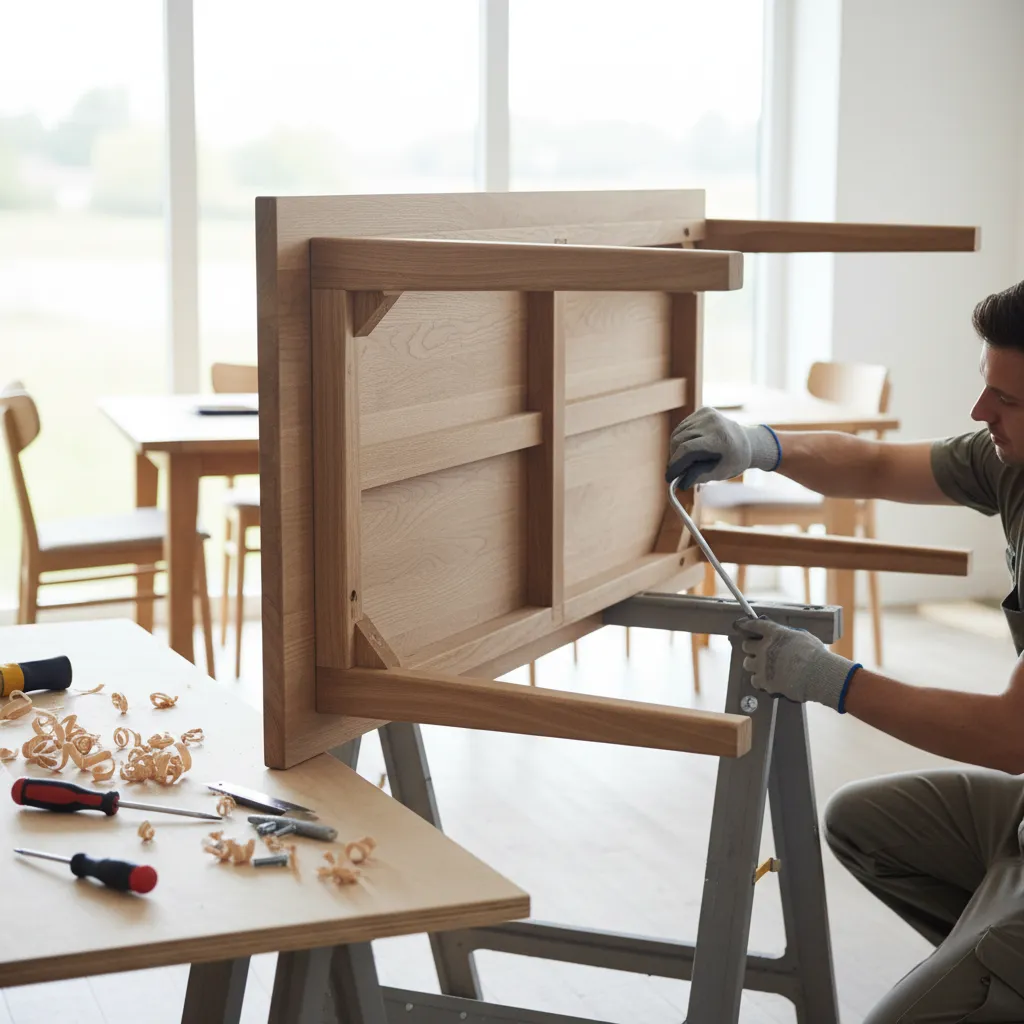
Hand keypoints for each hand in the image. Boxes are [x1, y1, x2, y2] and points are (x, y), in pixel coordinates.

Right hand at [666, 407, 780, 488]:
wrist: (747, 441)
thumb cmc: (734, 460)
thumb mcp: (720, 472)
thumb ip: (698, 476)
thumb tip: (679, 483)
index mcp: (720, 438)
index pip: (687, 449)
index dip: (675, 464)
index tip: (669, 477)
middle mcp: (713, 422)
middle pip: (679, 441)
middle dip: (674, 458)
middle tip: (676, 472)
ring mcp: (707, 414)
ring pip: (677, 434)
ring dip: (675, 450)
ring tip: (683, 462)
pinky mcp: (703, 410)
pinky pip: (682, 427)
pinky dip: (680, 440)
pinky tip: (687, 448)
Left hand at [735, 617, 860, 712]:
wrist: (819, 675)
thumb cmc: (816, 655)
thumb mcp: (802, 637)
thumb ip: (787, 635)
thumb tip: (781, 634)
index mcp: (775, 633)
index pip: (754, 625)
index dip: (745, 624)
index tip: (739, 624)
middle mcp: (765, 647)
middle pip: (746, 646)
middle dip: (751, 648)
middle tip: (758, 651)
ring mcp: (762, 665)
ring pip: (747, 663)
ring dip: (754, 664)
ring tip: (763, 667)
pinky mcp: (765, 681)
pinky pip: (754, 680)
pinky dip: (760, 680)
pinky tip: (767, 680)